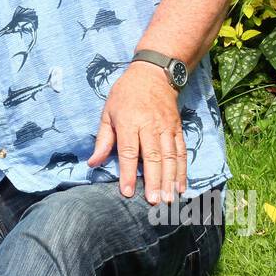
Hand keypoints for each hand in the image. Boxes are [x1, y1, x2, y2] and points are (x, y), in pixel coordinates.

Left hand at [86, 61, 185, 203]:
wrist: (154, 74)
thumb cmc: (126, 94)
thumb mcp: (108, 112)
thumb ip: (103, 140)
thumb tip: (92, 163)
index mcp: (129, 122)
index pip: (129, 151)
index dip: (128, 173)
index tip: (128, 192)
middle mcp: (150, 126)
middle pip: (153, 157)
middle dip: (154, 181)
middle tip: (154, 202)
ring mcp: (166, 128)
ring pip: (169, 157)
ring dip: (170, 180)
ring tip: (169, 199)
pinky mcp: (178, 129)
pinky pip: (181, 151)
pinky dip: (182, 170)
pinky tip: (180, 186)